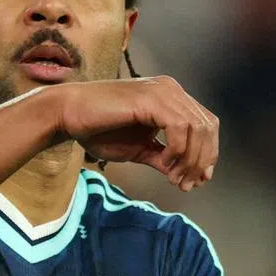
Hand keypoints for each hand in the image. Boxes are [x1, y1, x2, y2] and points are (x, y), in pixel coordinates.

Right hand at [57, 77, 219, 191]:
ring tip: (174, 178)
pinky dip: (177, 150)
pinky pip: (179, 128)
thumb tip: (183, 175)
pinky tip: (164, 163)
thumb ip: (162, 158)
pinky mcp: (151, 99)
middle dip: (201, 161)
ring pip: (197, 128)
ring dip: (190, 159)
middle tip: (186, 184)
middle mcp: (171, 90)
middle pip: (207, 127)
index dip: (207, 153)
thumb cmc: (97, 130)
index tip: (197, 180)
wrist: (68, 115)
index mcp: (171, 98)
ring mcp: (162, 92)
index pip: (205, 124)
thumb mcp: (138, 149)